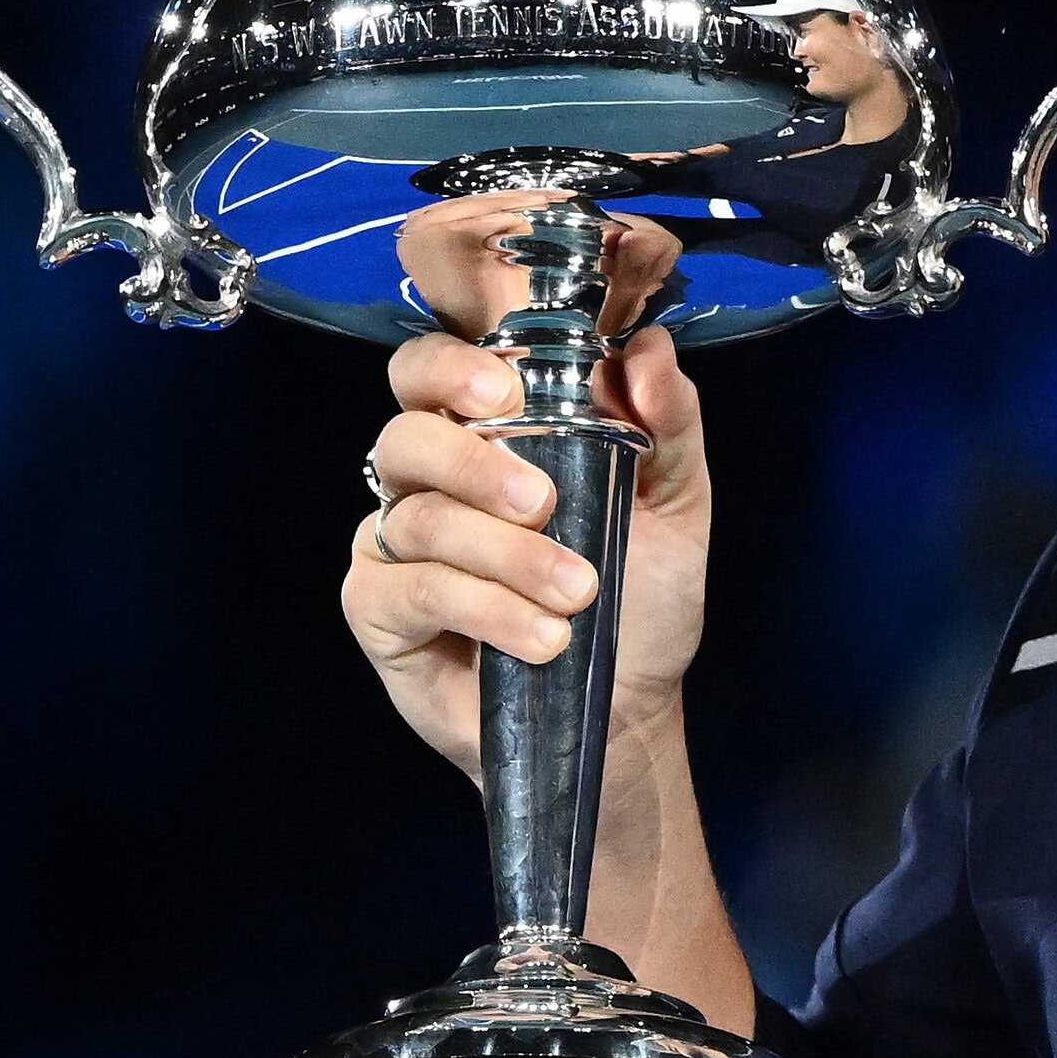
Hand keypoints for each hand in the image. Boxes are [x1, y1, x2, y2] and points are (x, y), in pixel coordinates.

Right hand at [343, 194, 707, 779]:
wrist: (627, 708)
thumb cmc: (642, 599)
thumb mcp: (675, 504)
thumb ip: (667, 421)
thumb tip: (647, 349)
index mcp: (487, 434)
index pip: (431, 369)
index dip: (451, 367)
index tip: (505, 393)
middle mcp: (429, 480)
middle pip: (407, 435)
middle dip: (475, 464)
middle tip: (544, 503)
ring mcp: (396, 543)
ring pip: (421, 519)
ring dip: (506, 556)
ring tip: (576, 594)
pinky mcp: (381, 610)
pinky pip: (413, 589)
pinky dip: (483, 608)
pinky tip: (540, 637)